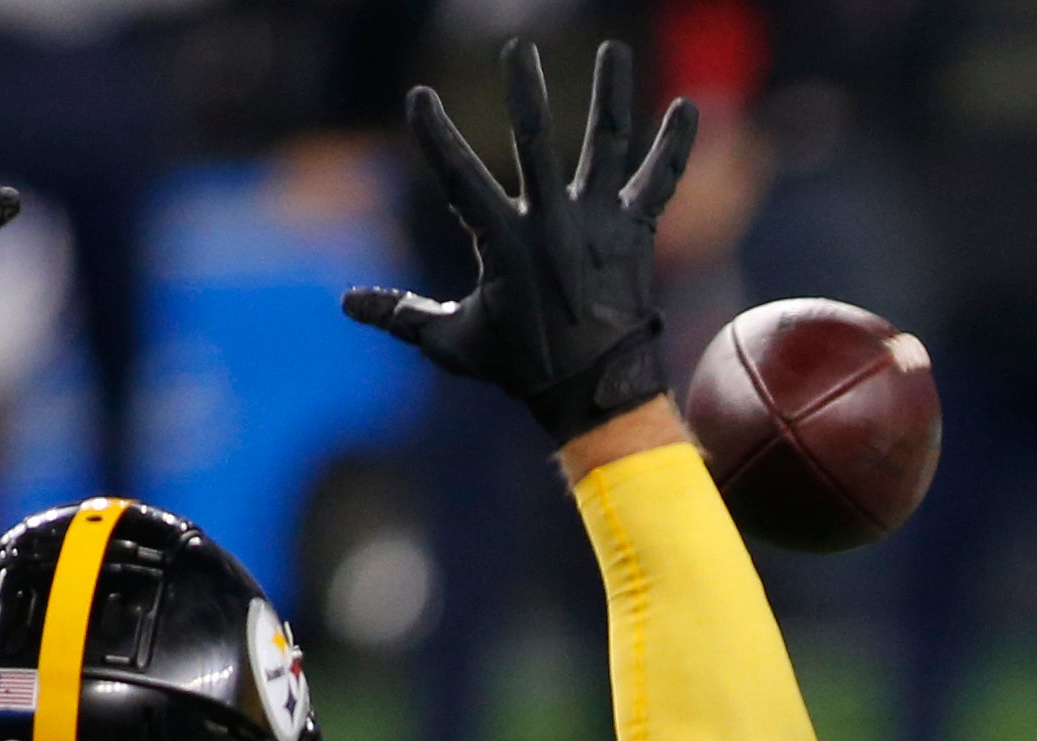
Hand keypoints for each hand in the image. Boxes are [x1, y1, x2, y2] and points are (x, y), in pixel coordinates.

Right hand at [345, 40, 695, 446]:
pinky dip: (676, 147)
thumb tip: (345, 303)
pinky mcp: (636, 234)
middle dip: (526, 94)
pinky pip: (660, 184)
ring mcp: (600, 225)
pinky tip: (691, 106)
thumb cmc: (522, 368)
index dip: (436, 137)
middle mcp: (554, 223)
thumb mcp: (453, 342)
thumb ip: (401, 314)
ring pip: (606, 148)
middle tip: (518, 48)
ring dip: (612, 96)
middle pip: (537, 143)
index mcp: (504, 243)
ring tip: (615, 51)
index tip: (421, 98)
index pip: (459, 177)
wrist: (596, 396)